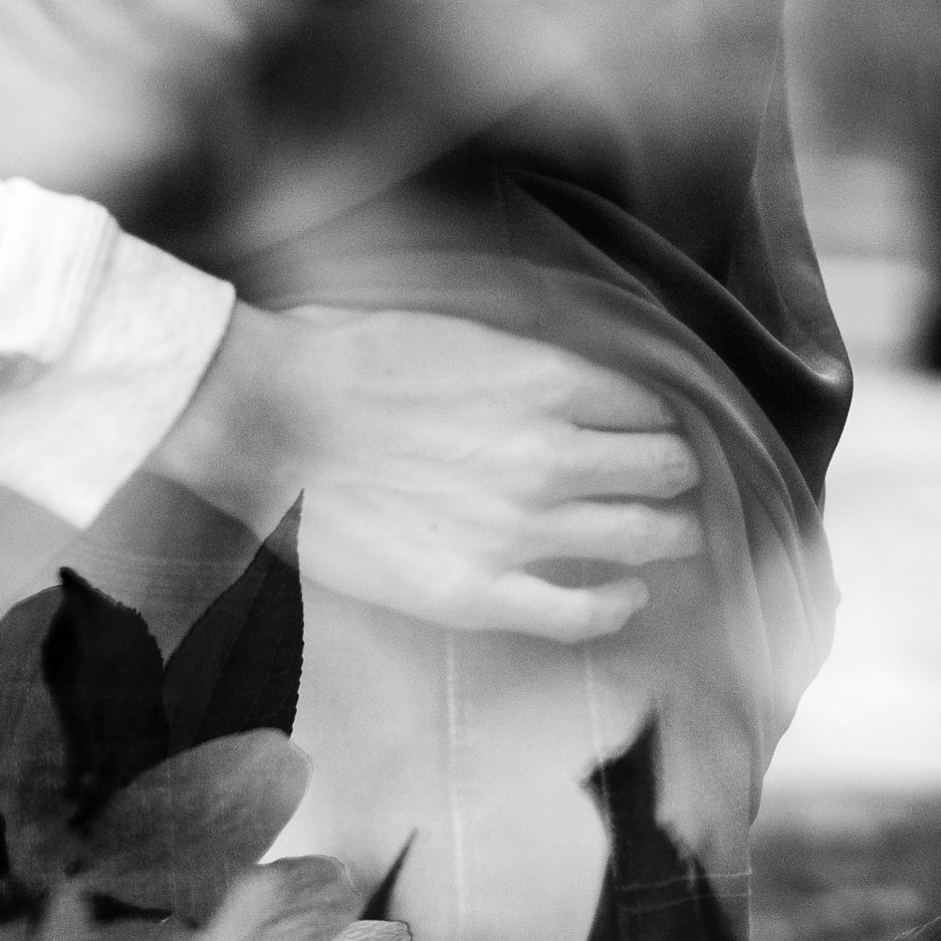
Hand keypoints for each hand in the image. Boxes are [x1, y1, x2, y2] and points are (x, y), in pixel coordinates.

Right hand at [154, 302, 702, 643]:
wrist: (265, 419)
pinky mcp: (479, 591)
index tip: (655, 425)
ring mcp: (520, 528)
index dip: (657, 415)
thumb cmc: (335, 358)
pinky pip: (582, 612)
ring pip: (639, 535)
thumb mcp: (443, 328)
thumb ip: (511, 357)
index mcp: (539, 376)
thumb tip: (547, 374)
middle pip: (660, 468)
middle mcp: (549, 452)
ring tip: (673, 534)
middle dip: (675, 471)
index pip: (644, 401)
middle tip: (674, 479)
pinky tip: (626, 596)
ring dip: (668, 532)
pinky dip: (618, 605)